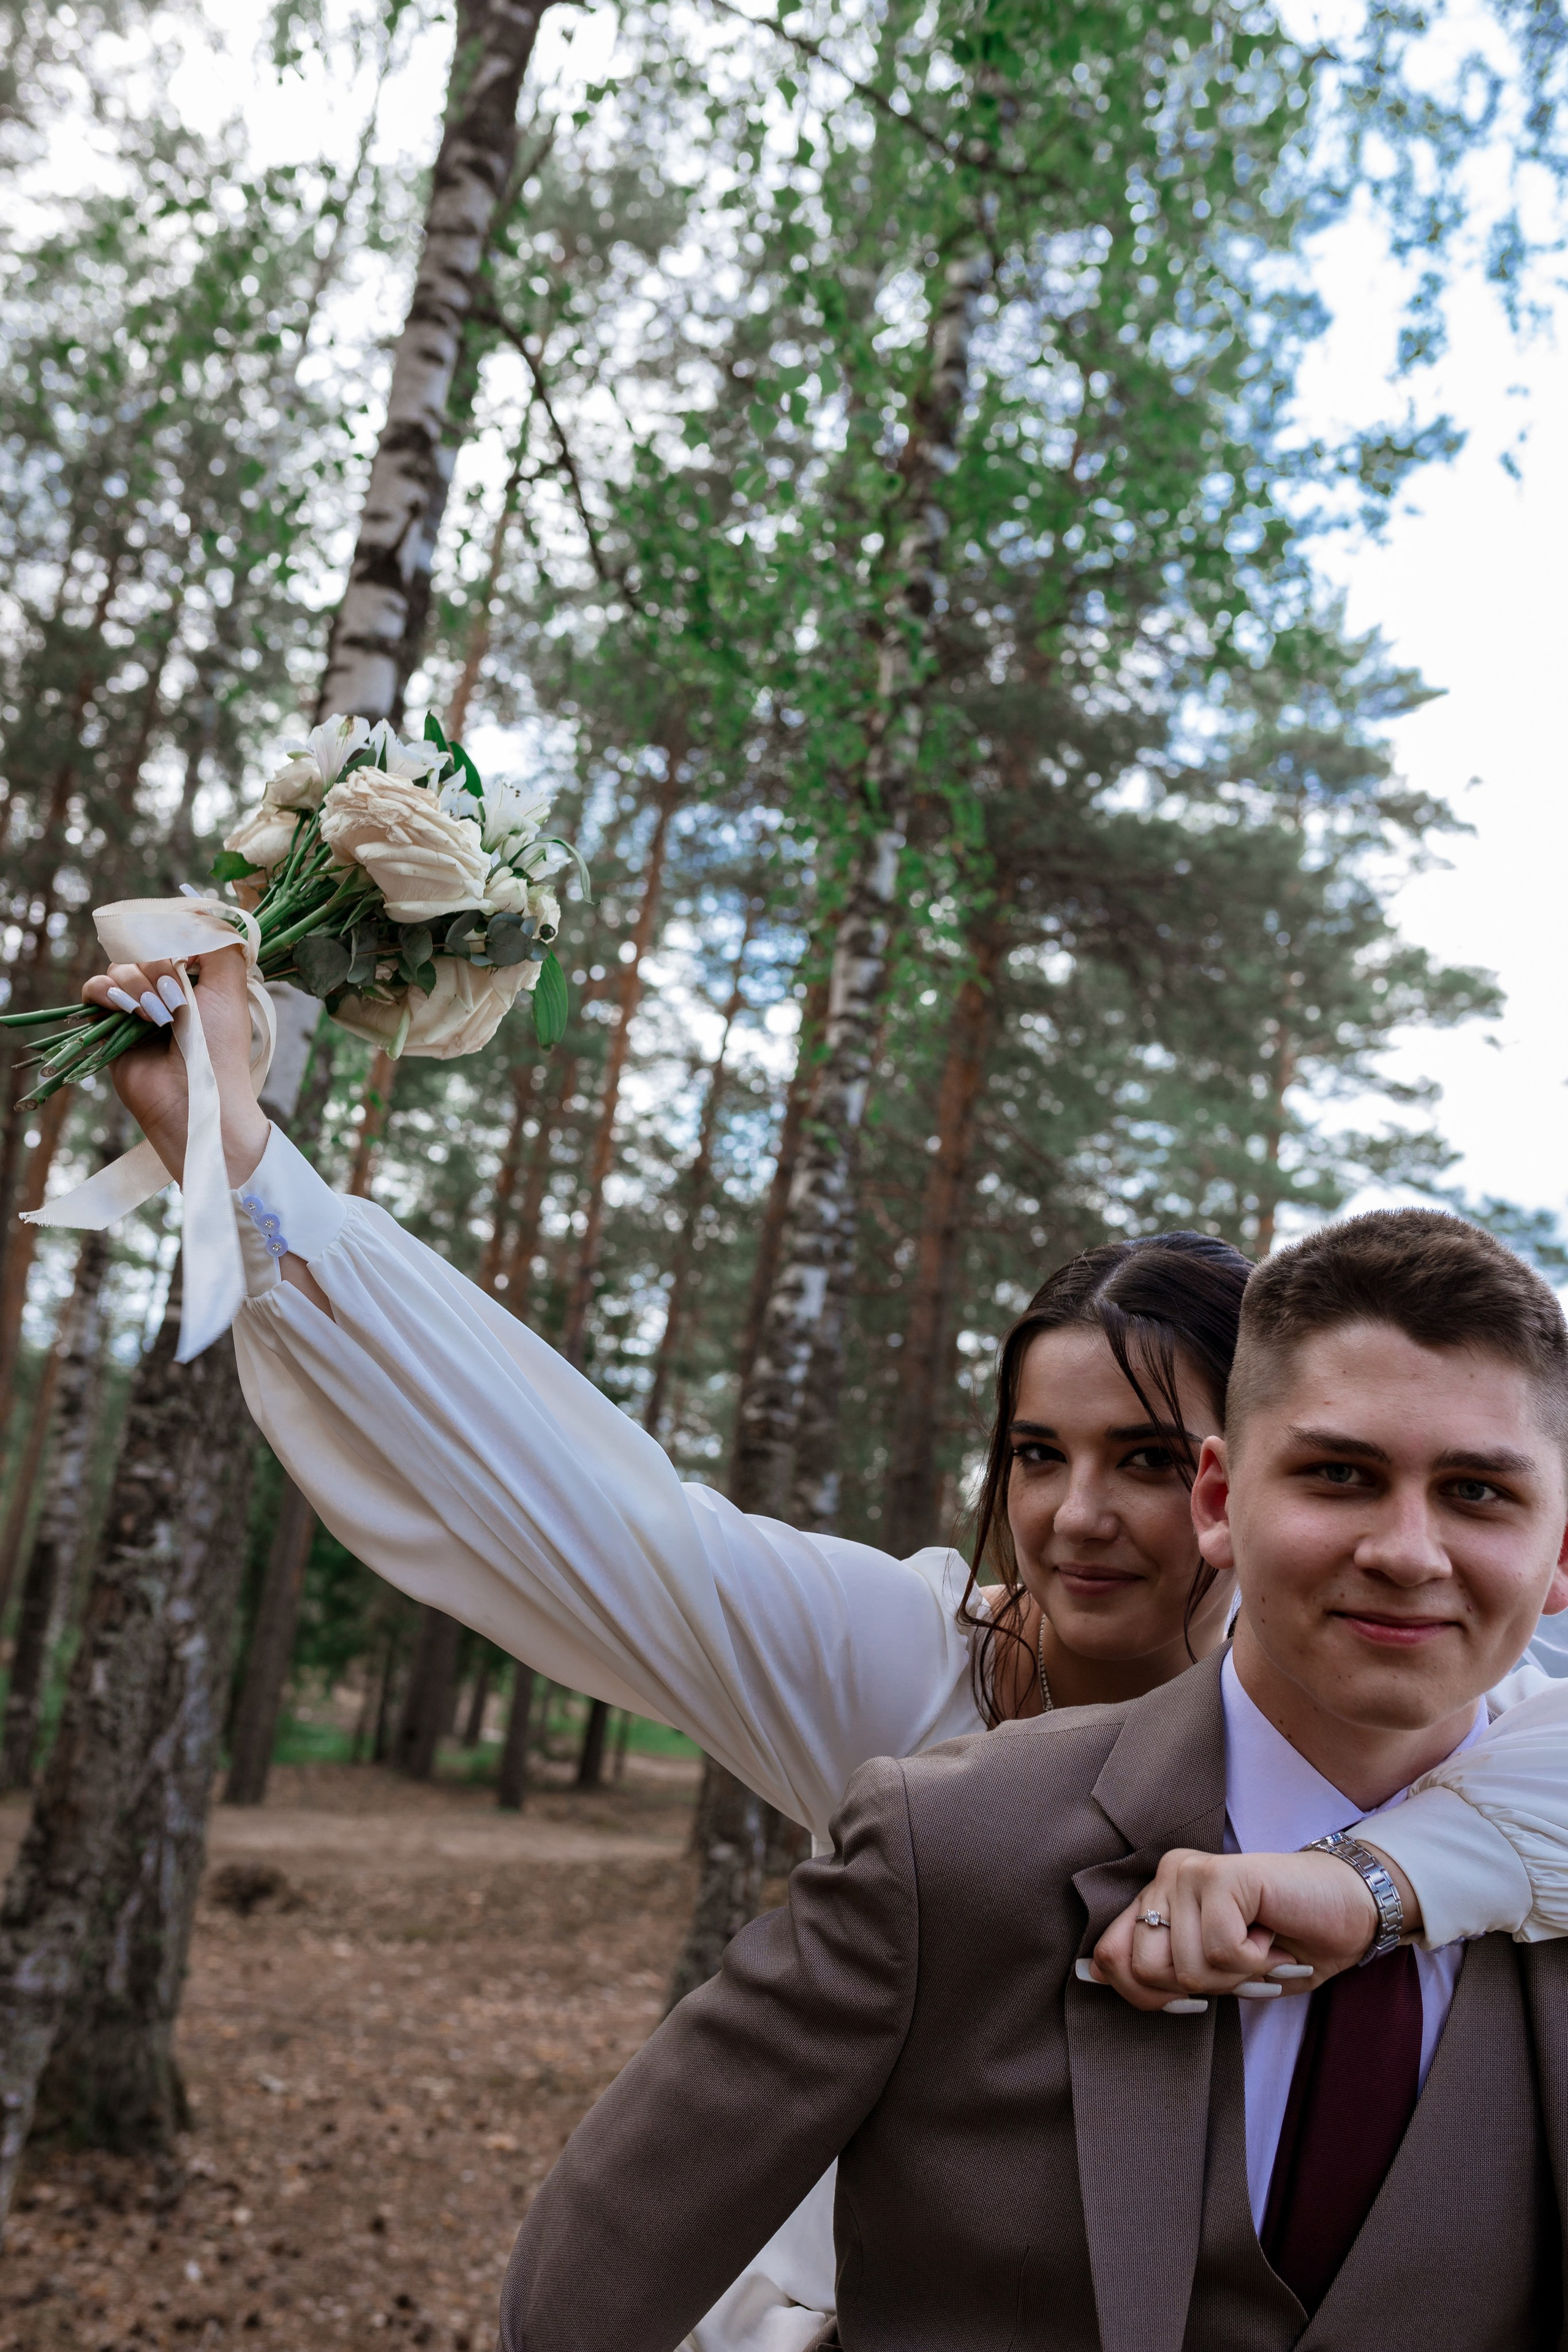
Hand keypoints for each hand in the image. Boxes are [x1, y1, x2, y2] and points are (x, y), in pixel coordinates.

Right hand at [83, 947, 268, 1185]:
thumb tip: (197, 915)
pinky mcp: (109, 1025)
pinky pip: (94, 989)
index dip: (172, 942)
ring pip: (120, 967)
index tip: (182, 958)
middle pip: (143, 949)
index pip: (171, 940)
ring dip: (137, 985)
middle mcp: (164, 991)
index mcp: (195, 981)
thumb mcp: (230, 990)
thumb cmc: (218, 1048)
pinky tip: (125, 1010)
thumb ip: (219, 947)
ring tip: (156, 1017)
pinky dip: (106, 992)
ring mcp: (135, 1007)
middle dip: (159, 970)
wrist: (193, 1099)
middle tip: (176, 1003)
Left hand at [1087, 1845, 1418, 2012]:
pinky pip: (1222, 1949)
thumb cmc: (1284, 1945)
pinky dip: (1256, 1961)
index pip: (1110, 1958)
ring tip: (1260, 1948)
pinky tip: (1272, 1937)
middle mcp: (1166, 1877)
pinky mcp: (1223, 1873)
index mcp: (1157, 1899)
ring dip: (1233, 1976)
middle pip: (1144, 1969)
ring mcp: (1190, 1871)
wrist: (1349, 1913)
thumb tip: (1091, 1976)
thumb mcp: (1215, 1971)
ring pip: (1185, 1965)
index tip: (1192, 2001)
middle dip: (1198, 1988)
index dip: (1146, 1996)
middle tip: (1239, 1967)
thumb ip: (1161, 1971)